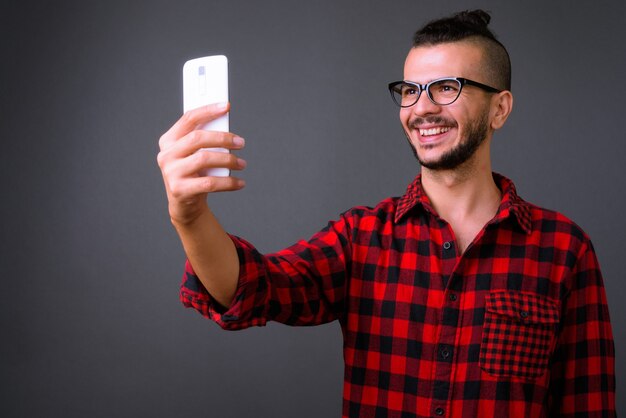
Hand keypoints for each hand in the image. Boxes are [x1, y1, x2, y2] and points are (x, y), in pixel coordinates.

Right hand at [157, 102, 245, 224]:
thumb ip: (206, 140)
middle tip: (241, 142)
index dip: (208, 110)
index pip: (188, 119)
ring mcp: (171, 172)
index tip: (226, 106)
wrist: (185, 205)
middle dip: (223, 138)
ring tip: (242, 164)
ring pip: (204, 159)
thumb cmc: (194, 174)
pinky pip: (209, 183)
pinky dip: (228, 182)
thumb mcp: (196, 154)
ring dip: (228, 160)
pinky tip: (240, 182)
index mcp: (169, 140)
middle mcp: (166, 155)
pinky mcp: (179, 190)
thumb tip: (226, 125)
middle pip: (197, 138)